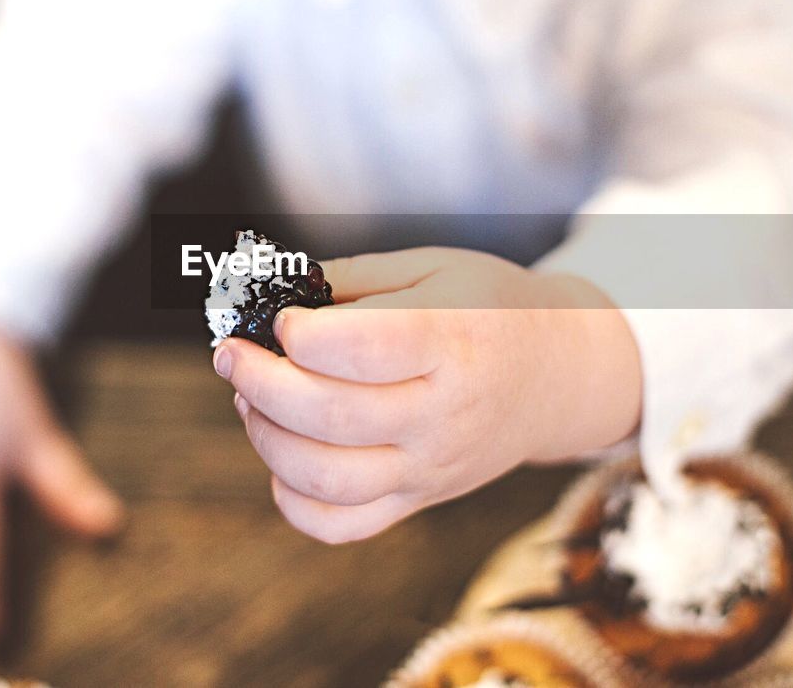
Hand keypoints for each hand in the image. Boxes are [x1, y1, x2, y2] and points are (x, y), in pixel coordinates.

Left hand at [212, 247, 641, 543]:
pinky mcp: (419, 499)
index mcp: (454, 343)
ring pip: (326, 477)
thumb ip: (355, 277)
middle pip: (332, 416)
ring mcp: (431, 468)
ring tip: (251, 399)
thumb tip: (270, 289)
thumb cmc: (490, 309)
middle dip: (260, 382)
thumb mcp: (437, 268)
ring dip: (266, 436)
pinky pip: (342, 526)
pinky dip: (293, 501)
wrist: (559, 374)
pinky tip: (282, 457)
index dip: (303, 333)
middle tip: (233, 354)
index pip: (364, 350)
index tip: (282, 318)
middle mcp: (444, 414)